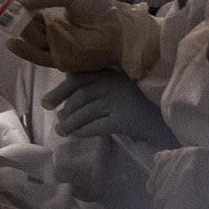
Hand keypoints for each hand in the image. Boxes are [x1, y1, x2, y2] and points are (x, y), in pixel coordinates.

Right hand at [5, 0, 162, 79]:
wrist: (120, 28)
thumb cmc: (101, 9)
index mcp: (59, 17)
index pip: (35, 15)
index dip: (22, 10)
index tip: (8, 4)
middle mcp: (57, 33)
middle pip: (31, 29)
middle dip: (19, 22)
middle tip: (3, 14)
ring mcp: (58, 47)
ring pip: (33, 42)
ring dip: (21, 33)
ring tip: (9, 24)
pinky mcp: (62, 60)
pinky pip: (40, 57)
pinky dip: (25, 52)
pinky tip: (12, 42)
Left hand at [41, 70, 175, 147]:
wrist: (163, 118)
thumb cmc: (136, 101)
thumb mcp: (116, 85)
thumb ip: (96, 82)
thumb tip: (66, 79)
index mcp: (109, 73)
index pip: (78, 78)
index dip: (60, 91)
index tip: (46, 103)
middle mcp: (112, 84)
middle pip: (80, 96)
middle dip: (64, 110)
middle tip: (57, 121)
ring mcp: (118, 101)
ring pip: (85, 112)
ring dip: (70, 123)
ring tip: (62, 131)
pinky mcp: (123, 119)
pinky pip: (96, 126)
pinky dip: (83, 131)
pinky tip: (77, 135)